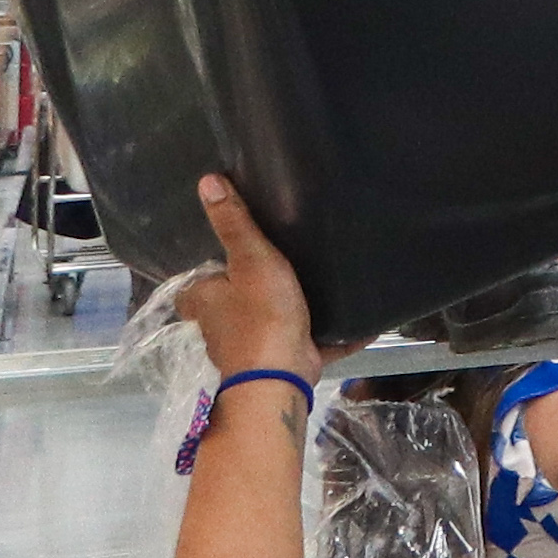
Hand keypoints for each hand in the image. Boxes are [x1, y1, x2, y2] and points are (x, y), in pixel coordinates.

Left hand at [186, 172, 329, 378]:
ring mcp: (252, 344)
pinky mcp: (285, 358)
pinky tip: (355, 322)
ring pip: (270, 320)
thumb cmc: (260, 315)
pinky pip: (309, 341)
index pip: (202, 276)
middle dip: (255, 289)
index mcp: (203, 298)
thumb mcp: (250, 259)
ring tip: (316, 285)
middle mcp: (219, 324)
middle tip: (286, 262)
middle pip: (236, 298)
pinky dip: (328, 335)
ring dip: (289, 310)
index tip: (242, 250)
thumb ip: (233, 223)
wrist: (282, 376)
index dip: (219, 264)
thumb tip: (207, 181)